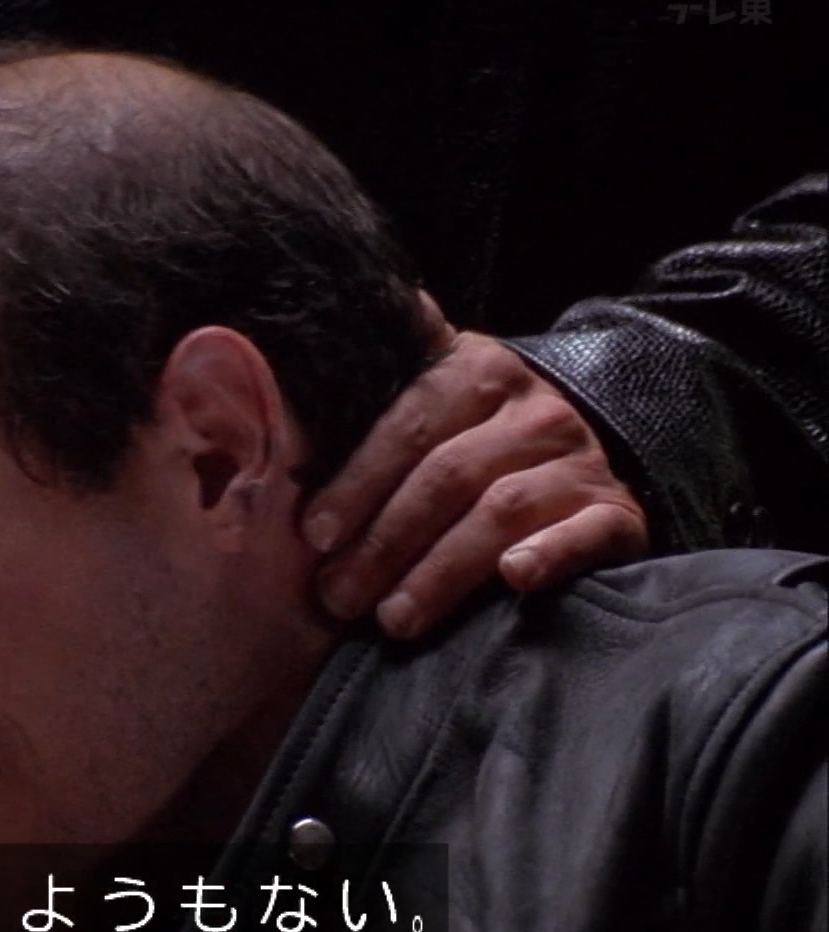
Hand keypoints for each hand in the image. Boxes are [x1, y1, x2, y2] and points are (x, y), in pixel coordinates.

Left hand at [301, 296, 647, 638]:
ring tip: (393, 618)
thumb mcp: (433, 396)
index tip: (314, 534)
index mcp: (478, 369)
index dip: (357, 481)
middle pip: (448, 476)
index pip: (408, 423)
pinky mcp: (618, 511)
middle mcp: (534, 409)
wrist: (579, 456)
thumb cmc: (473, 438)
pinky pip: (588, 532)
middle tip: (339, 595)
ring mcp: (580, 460)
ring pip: (501, 512)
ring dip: (440, 571)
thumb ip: (386, 376)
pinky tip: (514, 579)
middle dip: (384, 542)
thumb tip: (334, 313)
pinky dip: (551, 554)